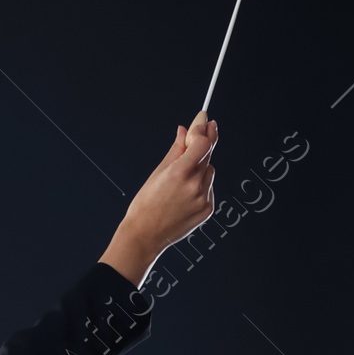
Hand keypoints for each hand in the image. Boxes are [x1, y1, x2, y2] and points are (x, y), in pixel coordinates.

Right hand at [99, 110, 216, 285]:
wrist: (144, 236)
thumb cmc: (145, 206)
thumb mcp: (157, 173)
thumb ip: (176, 150)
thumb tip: (184, 131)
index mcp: (179, 173)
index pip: (202, 142)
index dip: (203, 128)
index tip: (204, 118)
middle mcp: (194, 185)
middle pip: (208, 154)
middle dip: (205, 141)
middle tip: (206, 127)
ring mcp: (203, 198)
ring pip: (209, 171)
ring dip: (201, 167)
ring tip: (182, 179)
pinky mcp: (208, 209)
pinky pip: (209, 187)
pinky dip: (202, 185)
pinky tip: (185, 194)